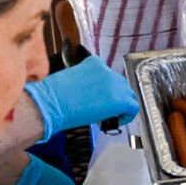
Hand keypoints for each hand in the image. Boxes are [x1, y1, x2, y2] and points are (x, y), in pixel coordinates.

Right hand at [25, 55, 139, 138]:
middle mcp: (108, 71)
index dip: (104, 89)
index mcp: (95, 63)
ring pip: (128, 94)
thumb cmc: (53, 94)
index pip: (107, 75)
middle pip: (120, 84)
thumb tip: (88, 96)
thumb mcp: (69, 81)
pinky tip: (116, 121)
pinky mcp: (121, 100)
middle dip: (114, 96)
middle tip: (104, 108)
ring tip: (109, 116)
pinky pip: (133, 108)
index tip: (98, 98)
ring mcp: (116, 85)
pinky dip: (127, 116)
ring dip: (121, 105)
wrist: (52, 102)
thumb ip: (84, 84)